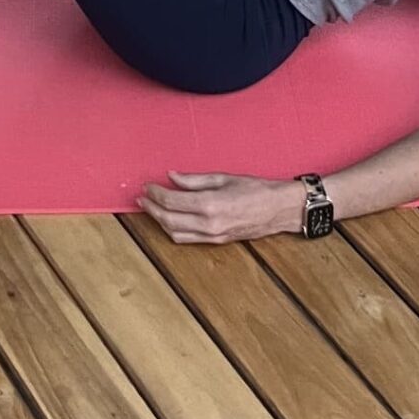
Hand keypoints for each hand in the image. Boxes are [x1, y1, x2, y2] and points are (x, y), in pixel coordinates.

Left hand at [138, 173, 307, 244]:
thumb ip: (194, 179)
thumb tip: (171, 176)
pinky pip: (186, 239)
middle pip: (168, 219)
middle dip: (151, 208)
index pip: (171, 201)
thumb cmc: (254, 189)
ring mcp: (211, 236)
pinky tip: (168, 219)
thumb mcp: (223, 177)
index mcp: (210, 204)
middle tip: (141, 197)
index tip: (147, 185)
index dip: (155, 193)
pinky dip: (172, 230)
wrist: (277, 210)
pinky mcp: (215, 242)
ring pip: (174, 233)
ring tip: (150, 207)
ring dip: (159, 221)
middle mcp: (208, 224)